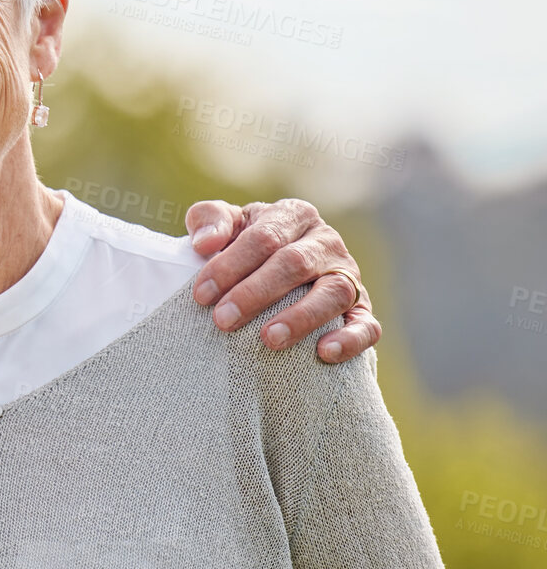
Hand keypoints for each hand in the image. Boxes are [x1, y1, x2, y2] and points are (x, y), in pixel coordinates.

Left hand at [184, 198, 380, 363]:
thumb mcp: (227, 226)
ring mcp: (348, 275)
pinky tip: (325, 352)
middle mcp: (325, 242)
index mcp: (292, 215)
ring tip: (268, 339)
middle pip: (294, 264)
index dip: (230, 265)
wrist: (278, 273)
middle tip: (223, 321)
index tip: (201, 294)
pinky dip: (350, 339)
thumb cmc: (245, 248)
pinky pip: (367, 325)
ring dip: (300, 317)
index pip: (263, 237)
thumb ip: (209, 221)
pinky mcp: (362, 310)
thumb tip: (204, 244)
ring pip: (333, 293)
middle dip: (255, 294)